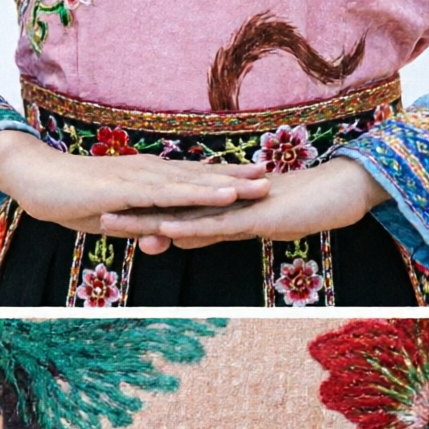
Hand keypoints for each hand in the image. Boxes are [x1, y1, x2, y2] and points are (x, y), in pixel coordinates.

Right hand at [0, 128, 270, 235]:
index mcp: (141, 177)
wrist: (32, 177)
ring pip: (192, 182)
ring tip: (260, 186)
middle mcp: (146, 172)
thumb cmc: (62, 195)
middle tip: (272, 176)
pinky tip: (224, 193)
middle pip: (198, 175)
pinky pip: (171, 193)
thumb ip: (131, 222)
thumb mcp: (104, 214)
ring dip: (228, 184)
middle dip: (235, 176)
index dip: (218, 177)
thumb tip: (149, 233)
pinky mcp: (128, 188)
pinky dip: (201, 193)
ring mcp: (139, 177)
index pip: (186, 178)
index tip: (249, 177)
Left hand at [99, 157, 387, 251]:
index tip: (97, 211)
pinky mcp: (254, 217)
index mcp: (213, 204)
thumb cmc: (299, 207)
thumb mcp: (246, 226)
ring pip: (182, 215)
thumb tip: (181, 238)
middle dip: (124, 212)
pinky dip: (190, 227)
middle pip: (162, 208)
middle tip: (84, 213)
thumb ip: (214, 230)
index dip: (132, 210)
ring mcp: (234, 208)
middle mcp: (218, 202)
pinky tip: (165, 230)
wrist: (344, 190)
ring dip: (145, 219)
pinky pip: (217, 224)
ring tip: (108, 221)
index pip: (166, 208)